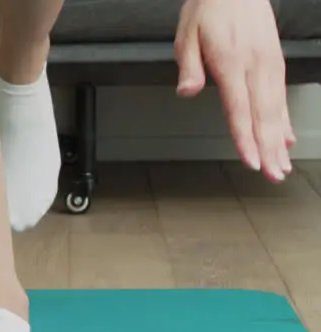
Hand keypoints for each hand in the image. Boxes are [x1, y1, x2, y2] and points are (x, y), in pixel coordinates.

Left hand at [175, 0, 294, 181]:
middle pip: (263, 115)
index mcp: (231, 62)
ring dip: (278, 140)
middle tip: (273, 175)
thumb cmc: (209, 9)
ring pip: (276, 108)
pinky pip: (280, 96)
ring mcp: (269, 64)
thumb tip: (187, 92)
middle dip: (268, 148)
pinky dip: (283, 119)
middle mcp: (255, 65)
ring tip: (281, 165)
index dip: (245, 138)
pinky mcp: (274, 62)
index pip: (239, 108)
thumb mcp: (186, 35)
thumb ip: (189, 67)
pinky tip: (285, 137)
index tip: (250, 161)